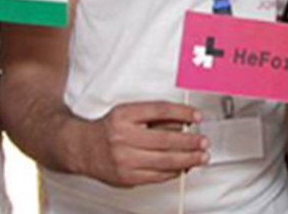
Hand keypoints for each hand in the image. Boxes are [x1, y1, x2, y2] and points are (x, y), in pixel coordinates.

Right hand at [78, 101, 207, 187]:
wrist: (83, 149)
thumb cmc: (110, 130)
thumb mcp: (128, 114)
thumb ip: (154, 117)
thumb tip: (184, 123)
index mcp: (124, 116)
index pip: (159, 110)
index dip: (182, 112)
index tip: (197, 115)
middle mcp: (122, 137)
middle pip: (166, 139)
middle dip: (190, 141)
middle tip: (204, 141)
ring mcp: (124, 159)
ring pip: (165, 160)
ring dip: (188, 159)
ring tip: (201, 156)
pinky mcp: (127, 177)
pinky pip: (158, 176)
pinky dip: (174, 171)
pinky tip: (183, 167)